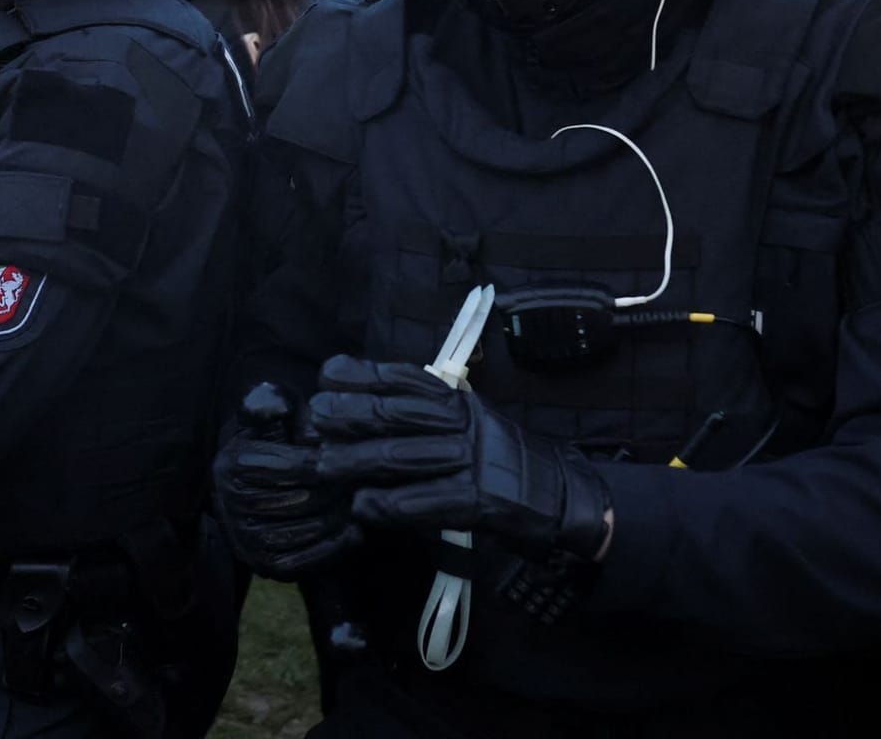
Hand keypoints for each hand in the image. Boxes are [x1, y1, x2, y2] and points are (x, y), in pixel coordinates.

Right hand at [213, 383, 361, 577]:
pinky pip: (309, 559)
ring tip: (364, 499)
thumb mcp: (269, 418)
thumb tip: (279, 405)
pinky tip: (354, 528)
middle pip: (307, 499)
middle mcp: (233, 504)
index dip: (330, 461)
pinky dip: (337, 545)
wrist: (248, 492)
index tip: (355, 453)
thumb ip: (274, 403)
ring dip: (343, 515)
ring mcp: (248, 539)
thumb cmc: (270, 446)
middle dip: (341, 488)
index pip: (295, 466)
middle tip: (368, 478)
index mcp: (234, 464)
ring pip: (312, 529)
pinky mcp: (265, 565)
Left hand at [307, 356, 612, 561]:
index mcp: (460, 403)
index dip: (365, 374)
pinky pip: (426, 501)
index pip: (407, 380)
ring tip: (324, 464)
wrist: (565, 498)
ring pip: (405, 456)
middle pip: (399, 413)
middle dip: (352, 412)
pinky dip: (391, 505)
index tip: (328, 373)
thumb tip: (367, 399)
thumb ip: (429, 412)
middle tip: (315, 417)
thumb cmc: (505, 461)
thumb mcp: (470, 423)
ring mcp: (473, 463)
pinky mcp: (479, 502)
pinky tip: (363, 507)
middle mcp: (466, 426)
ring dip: (359, 460)